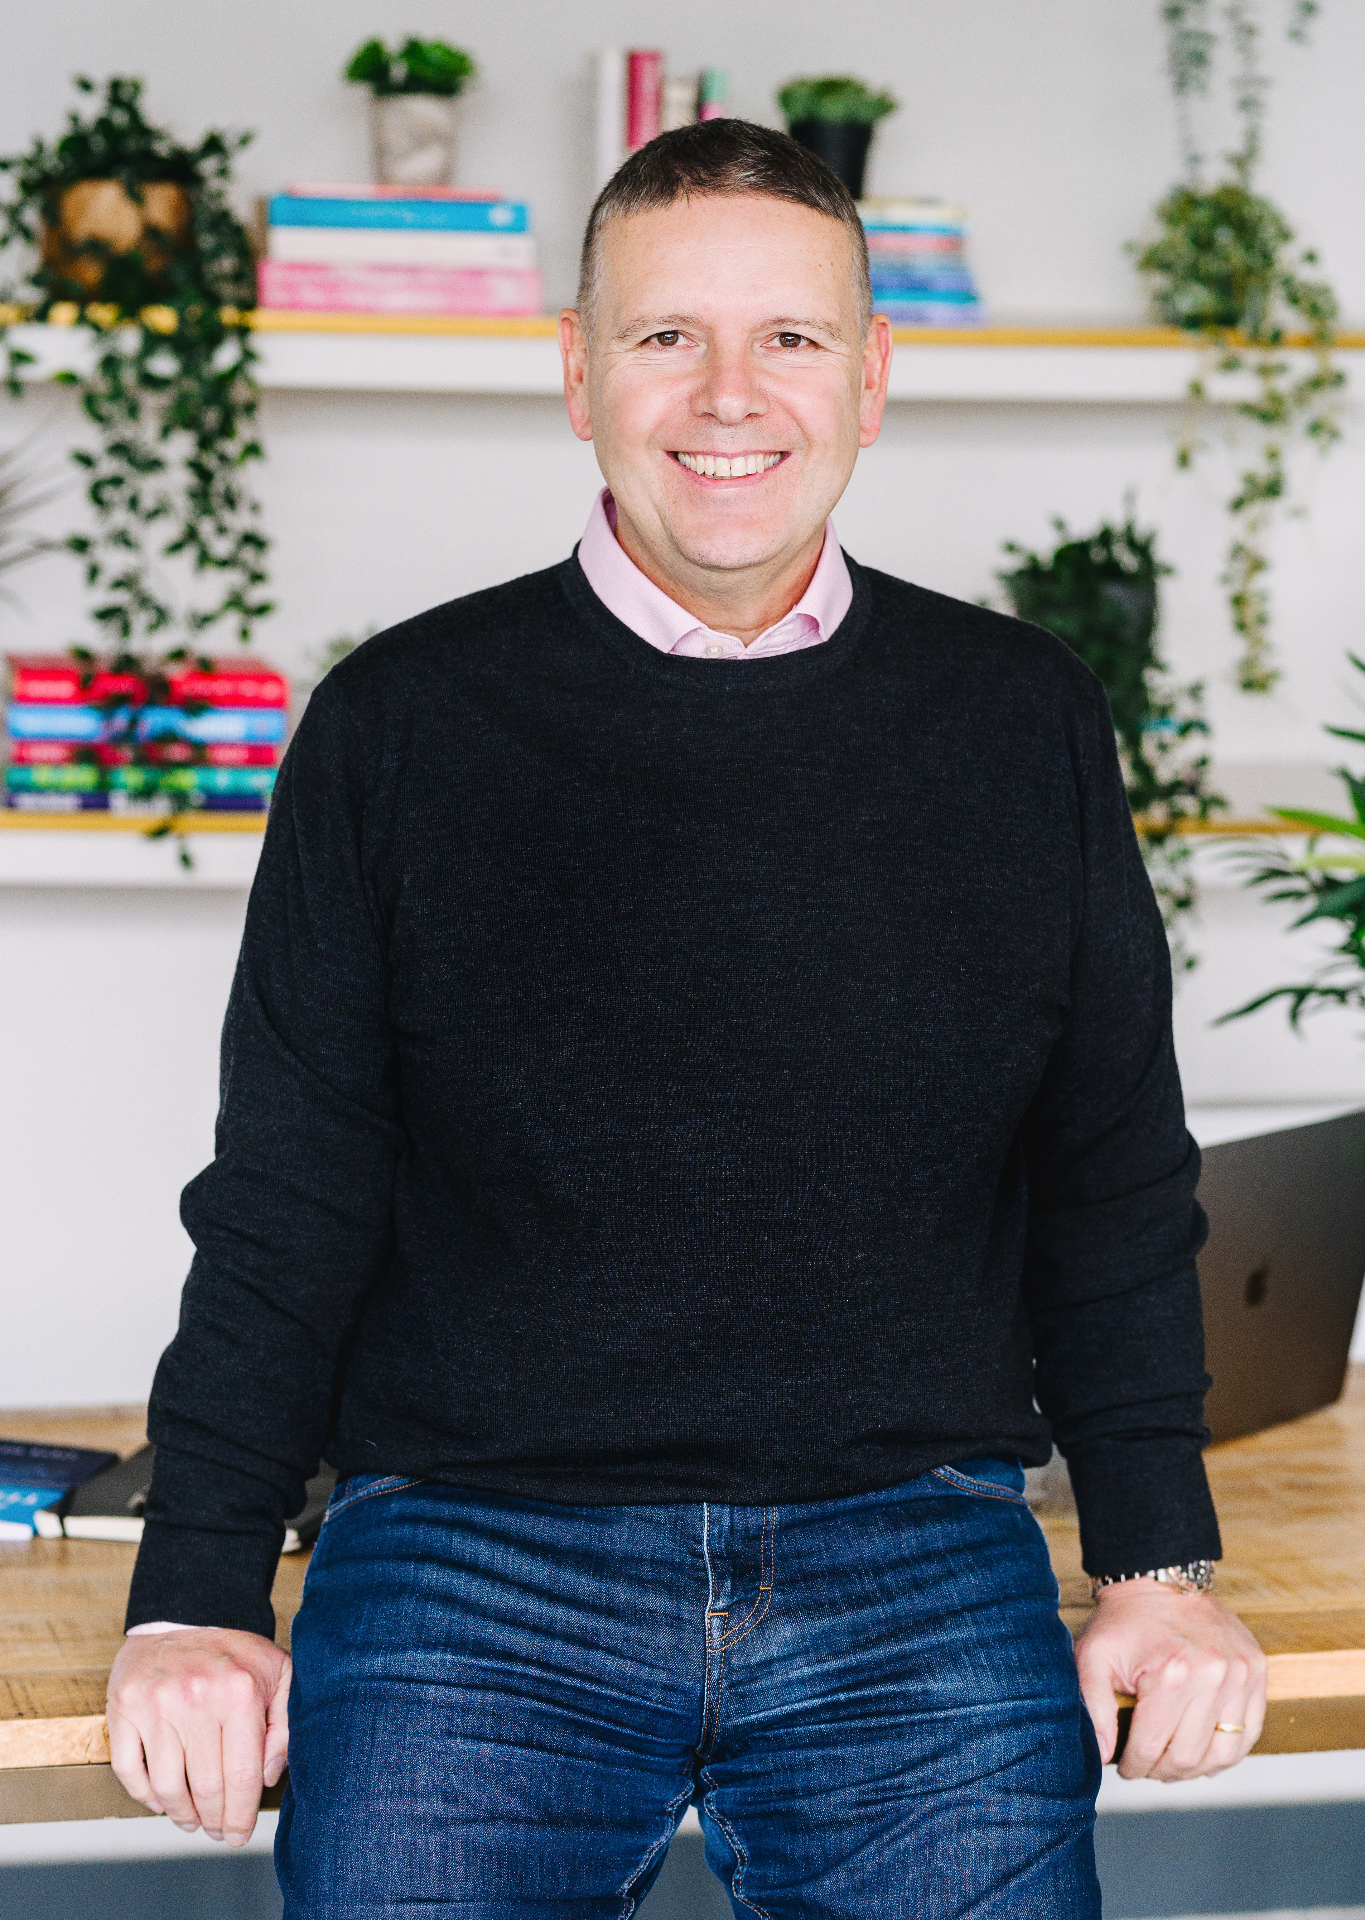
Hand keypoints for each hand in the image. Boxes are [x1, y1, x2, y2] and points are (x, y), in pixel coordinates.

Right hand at [107, 1628, 290, 1843]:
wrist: (183, 1614)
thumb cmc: (233, 1653)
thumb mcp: (277, 1673)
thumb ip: (286, 1724)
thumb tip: (269, 1776)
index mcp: (239, 1692)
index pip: (241, 1776)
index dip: (240, 1816)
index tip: (239, 1834)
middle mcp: (196, 1699)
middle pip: (205, 1788)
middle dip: (214, 1821)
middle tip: (218, 1833)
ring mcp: (155, 1705)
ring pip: (166, 1787)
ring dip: (181, 1815)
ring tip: (192, 1821)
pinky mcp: (124, 1709)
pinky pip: (129, 1771)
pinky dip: (145, 1796)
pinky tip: (161, 1802)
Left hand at [1074, 1578, 1266, 1779]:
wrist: (1161, 1577)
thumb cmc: (1125, 1620)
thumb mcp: (1092, 1655)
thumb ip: (1092, 1707)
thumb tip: (1102, 1755)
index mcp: (1170, 1673)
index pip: (1150, 1748)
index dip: (1133, 1766)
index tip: (1125, 1766)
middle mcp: (1212, 1675)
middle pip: (1187, 1757)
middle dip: (1161, 1771)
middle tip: (1147, 1766)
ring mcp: (1240, 1673)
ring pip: (1222, 1754)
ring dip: (1195, 1769)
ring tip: (1173, 1762)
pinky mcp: (1256, 1670)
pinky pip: (1249, 1733)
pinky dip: (1227, 1751)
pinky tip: (1204, 1751)